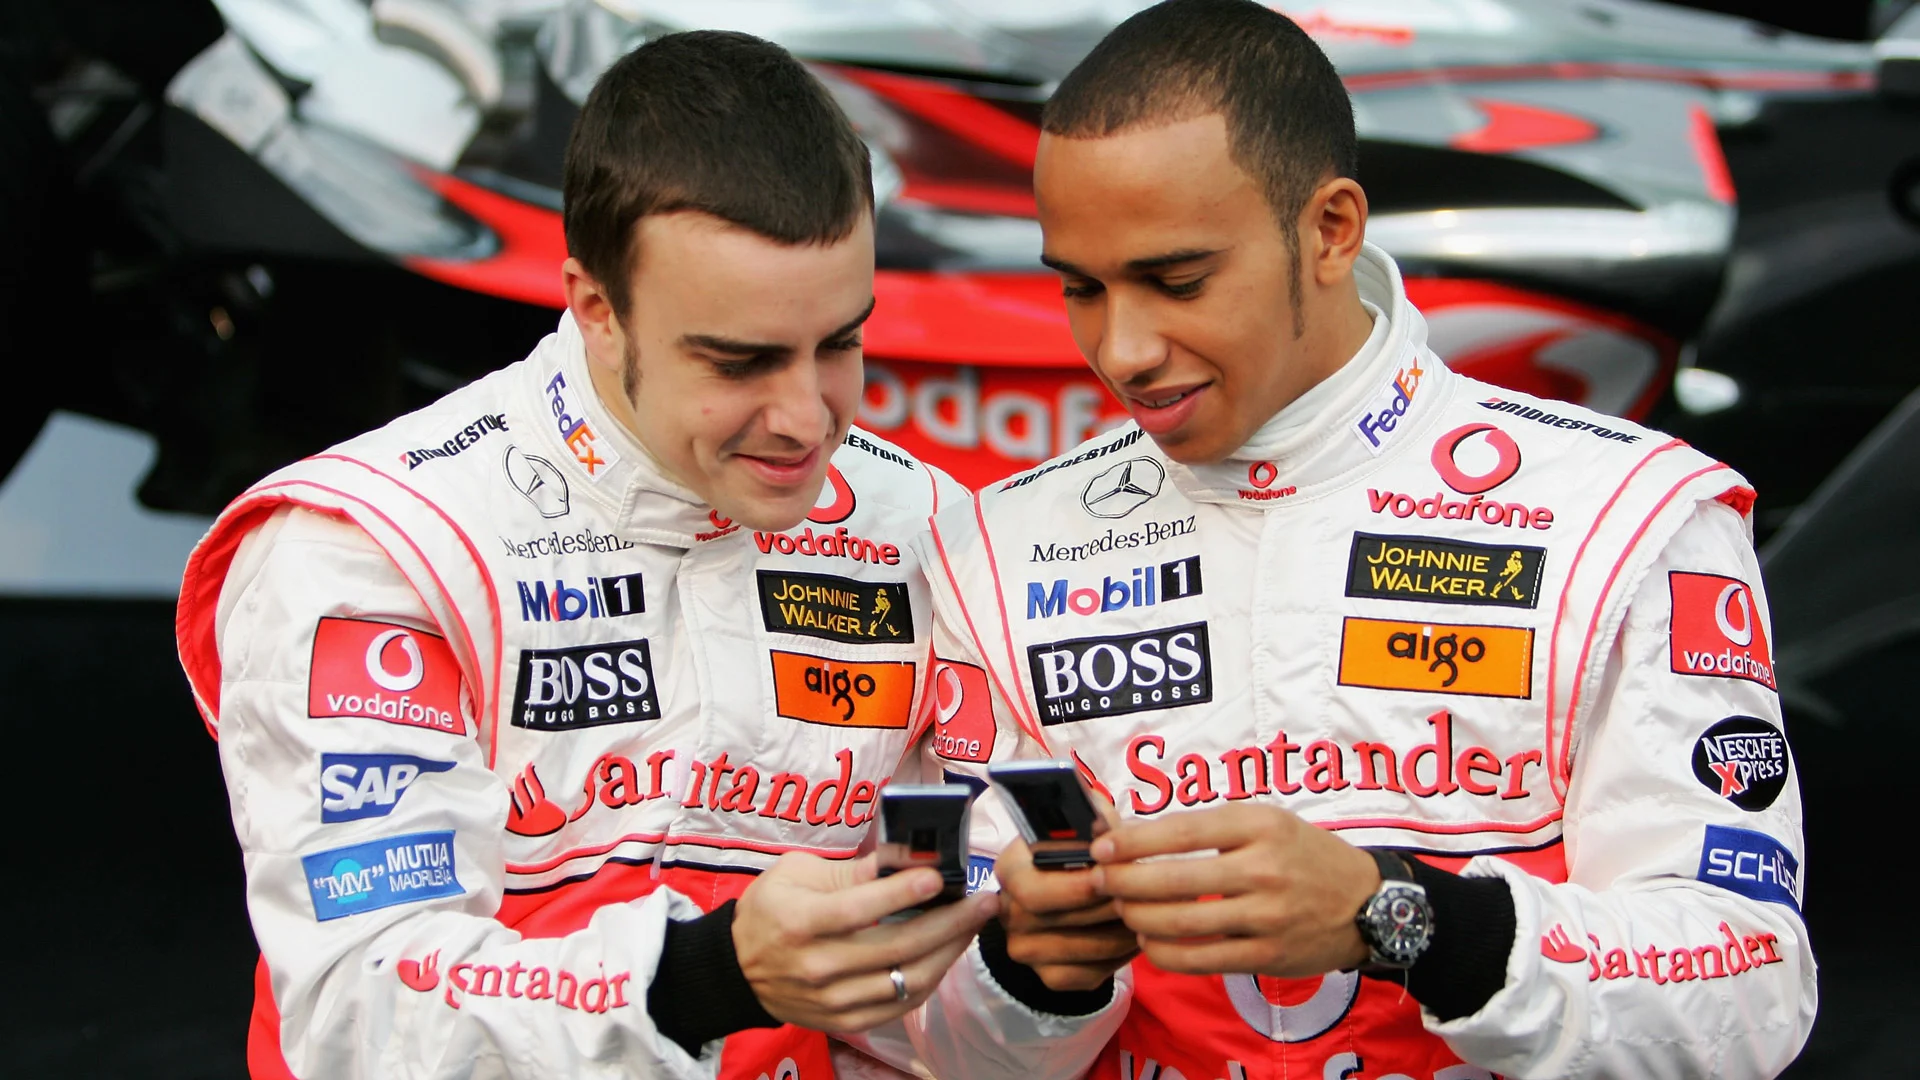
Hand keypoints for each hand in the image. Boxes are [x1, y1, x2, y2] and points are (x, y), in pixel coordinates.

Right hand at [734, 852, 998, 1032]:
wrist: (737, 969)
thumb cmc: (770, 910)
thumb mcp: (796, 873)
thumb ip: (851, 871)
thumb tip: (906, 857)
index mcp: (800, 922)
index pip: (859, 908)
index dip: (902, 893)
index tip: (939, 877)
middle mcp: (817, 965)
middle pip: (896, 947)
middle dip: (949, 922)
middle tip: (983, 901)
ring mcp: (832, 999)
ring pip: (906, 979)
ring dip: (949, 951)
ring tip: (972, 925)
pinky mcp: (844, 1020)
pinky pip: (900, 1004)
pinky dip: (929, 978)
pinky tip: (947, 954)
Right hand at [995, 837, 1138, 991]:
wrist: (1065, 891)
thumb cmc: (1080, 850)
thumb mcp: (1085, 823)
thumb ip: (1095, 819)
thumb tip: (1106, 828)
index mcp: (1009, 870)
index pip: (1032, 890)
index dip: (1075, 887)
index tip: (1111, 877)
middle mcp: (1008, 912)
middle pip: (1061, 921)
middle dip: (1107, 908)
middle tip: (1142, 896)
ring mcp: (1026, 949)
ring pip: (1084, 950)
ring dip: (1122, 932)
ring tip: (1146, 913)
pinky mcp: (1050, 977)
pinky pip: (1091, 974)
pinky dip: (1120, 957)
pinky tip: (1133, 936)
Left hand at [1090, 803, 1379, 977]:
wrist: (1367, 903)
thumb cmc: (1305, 855)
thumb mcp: (1267, 822)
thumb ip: (1211, 828)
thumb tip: (1137, 835)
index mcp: (1260, 826)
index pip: (1182, 832)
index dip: (1133, 842)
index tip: (1101, 847)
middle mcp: (1263, 869)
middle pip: (1174, 880)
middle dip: (1124, 882)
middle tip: (1099, 881)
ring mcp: (1266, 916)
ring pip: (1183, 922)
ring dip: (1140, 917)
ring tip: (1122, 908)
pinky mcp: (1267, 955)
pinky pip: (1201, 959)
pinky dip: (1165, 952)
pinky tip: (1149, 940)